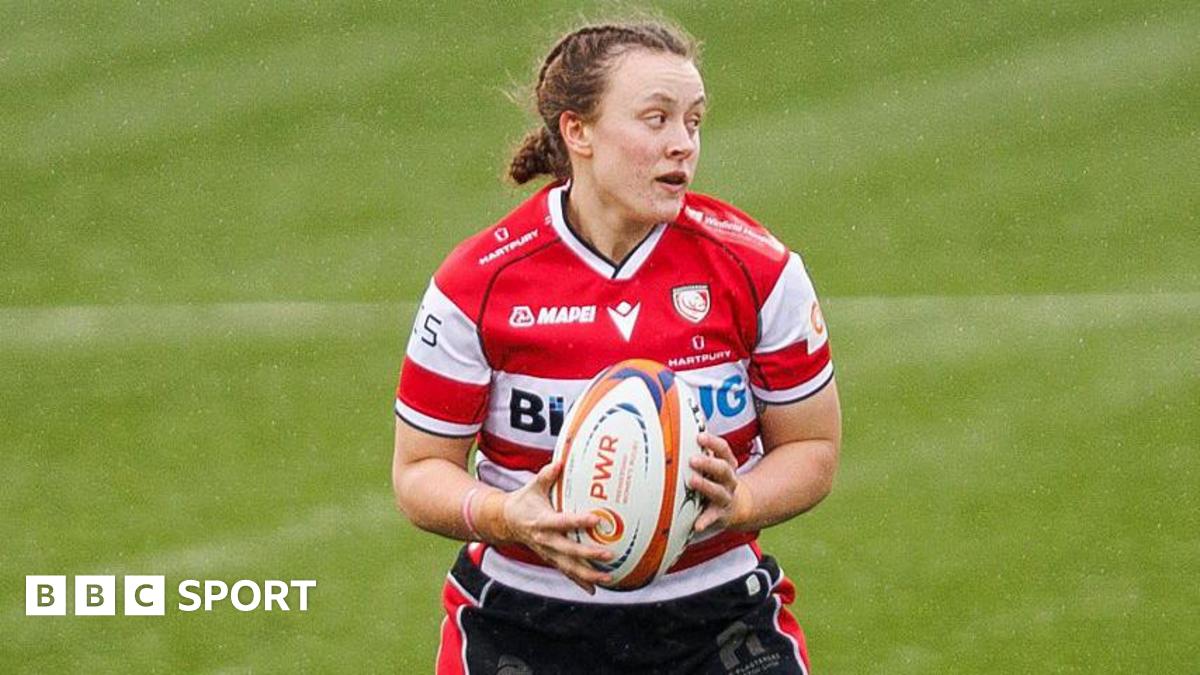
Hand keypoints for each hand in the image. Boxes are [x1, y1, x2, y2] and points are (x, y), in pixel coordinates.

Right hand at [488, 460, 613, 593]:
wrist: (506, 522)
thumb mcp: (533, 486)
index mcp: (542, 521)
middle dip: (588, 554)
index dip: (578, 521)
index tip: (596, 519)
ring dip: (588, 574)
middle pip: (568, 550)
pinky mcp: (549, 559)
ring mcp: (547, 553)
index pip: (562, 522)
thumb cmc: (524, 501)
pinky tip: (594, 589)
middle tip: (609, 554)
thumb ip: (547, 474)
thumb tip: (560, 462)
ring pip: (568, 567)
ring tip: (608, 577)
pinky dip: (579, 582)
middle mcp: (545, 540)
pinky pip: (565, 572)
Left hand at [689, 432, 751, 533]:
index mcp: (726, 464)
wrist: (739, 506)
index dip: (713, 443)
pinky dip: (704, 521)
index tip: (700, 437)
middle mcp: (728, 480)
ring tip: (692, 481)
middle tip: (692, 459)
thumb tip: (676, 432)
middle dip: (708, 463)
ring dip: (705, 486)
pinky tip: (696, 525)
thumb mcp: (714, 465)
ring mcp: (725, 497)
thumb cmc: (717, 480)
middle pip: (722, 469)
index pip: (724, 450)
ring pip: (718, 491)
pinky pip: (712, 518)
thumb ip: (702, 453)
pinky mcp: (720, 514)